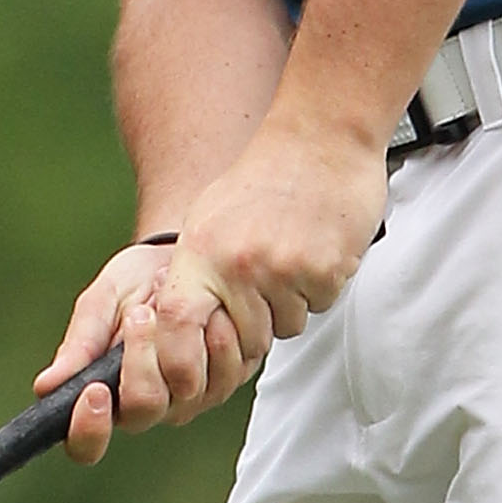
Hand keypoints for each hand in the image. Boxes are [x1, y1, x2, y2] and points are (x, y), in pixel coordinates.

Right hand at [36, 238, 247, 463]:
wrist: (179, 260)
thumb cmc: (131, 285)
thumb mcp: (99, 304)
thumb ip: (80, 345)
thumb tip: (46, 386)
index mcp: (101, 396)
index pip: (85, 443)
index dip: (88, 429)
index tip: (93, 391)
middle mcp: (143, 407)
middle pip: (142, 410)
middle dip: (140, 358)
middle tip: (138, 313)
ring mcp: (185, 401)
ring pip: (185, 395)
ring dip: (177, 340)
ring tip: (170, 301)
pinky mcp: (222, 384)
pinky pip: (223, 376)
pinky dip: (214, 336)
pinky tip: (207, 308)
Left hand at [39, 112, 389, 460]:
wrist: (320, 138)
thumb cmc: (261, 179)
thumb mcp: (208, 219)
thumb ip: (194, 275)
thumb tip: (174, 328)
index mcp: (200, 254)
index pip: (175, 326)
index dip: (179, 358)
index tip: (190, 364)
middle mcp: (238, 266)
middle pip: (243, 341)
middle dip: (254, 327)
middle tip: (264, 283)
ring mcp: (284, 270)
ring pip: (285, 326)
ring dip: (290, 303)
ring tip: (291, 252)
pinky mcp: (327, 271)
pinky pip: (320, 305)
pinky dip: (320, 286)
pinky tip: (316, 247)